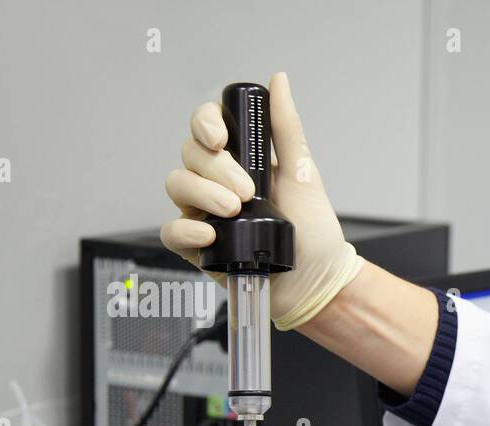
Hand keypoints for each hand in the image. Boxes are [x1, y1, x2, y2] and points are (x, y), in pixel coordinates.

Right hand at [160, 71, 362, 330]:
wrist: (317, 281)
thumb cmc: (314, 230)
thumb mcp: (303, 173)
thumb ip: (286, 127)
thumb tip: (278, 80)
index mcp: (240, 161)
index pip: (205, 127)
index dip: (204, 125)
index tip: (221, 139)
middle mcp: (217, 183)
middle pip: (189, 154)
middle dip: (216, 169)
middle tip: (248, 192)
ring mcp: (204, 213)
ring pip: (176, 185)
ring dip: (202, 194)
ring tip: (235, 210)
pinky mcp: (198, 248)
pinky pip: (171, 231)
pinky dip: (187, 230)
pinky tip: (210, 234)